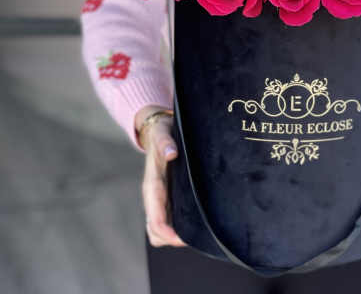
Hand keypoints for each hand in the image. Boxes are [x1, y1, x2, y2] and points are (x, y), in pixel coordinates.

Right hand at [136, 105, 186, 247]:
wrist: (157, 131)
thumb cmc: (161, 134)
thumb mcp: (163, 133)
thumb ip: (165, 142)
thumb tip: (171, 153)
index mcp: (152, 186)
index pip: (155, 219)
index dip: (168, 233)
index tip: (183, 239)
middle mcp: (154, 196)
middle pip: (156, 231)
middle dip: (172, 239)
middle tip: (197, 236)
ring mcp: (160, 198)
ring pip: (161, 229)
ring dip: (174, 235)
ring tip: (197, 231)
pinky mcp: (166, 197)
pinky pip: (168, 219)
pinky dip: (178, 226)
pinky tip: (195, 221)